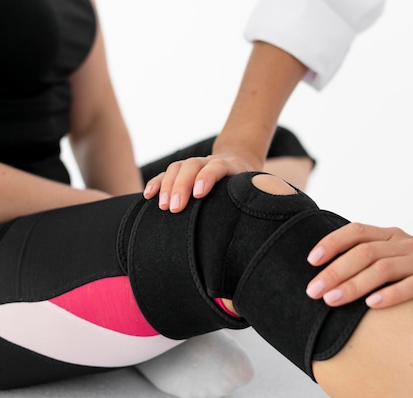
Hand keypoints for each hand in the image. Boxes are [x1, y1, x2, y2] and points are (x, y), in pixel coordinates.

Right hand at [142, 153, 260, 212]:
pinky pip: (166, 174)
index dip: (207, 178)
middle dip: (181, 186)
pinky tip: (148, 195)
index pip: (216, 167)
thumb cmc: (247, 185)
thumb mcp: (255, 189)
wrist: (239, 161)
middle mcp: (208, 162)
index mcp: (229, 166)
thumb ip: (256, 198)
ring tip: (163, 206)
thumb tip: (264, 221)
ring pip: (176, 168)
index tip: (199, 194)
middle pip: (191, 167)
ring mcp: (193, 165)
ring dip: (167, 186)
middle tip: (175, 208)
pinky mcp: (182, 172)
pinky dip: (156, 184)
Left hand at [305, 223, 412, 309]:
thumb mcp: (398, 256)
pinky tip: (372, 306)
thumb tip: (329, 275)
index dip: (332, 243)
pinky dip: (391, 295)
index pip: (356, 232)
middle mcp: (404, 244)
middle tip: (312, 291)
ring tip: (332, 301)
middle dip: (334, 271)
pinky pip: (412, 285)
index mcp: (391, 235)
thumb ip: (372, 258)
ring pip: (383, 268)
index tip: (311, 261)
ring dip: (354, 284)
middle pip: (364, 252)